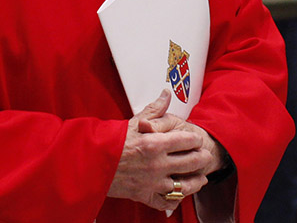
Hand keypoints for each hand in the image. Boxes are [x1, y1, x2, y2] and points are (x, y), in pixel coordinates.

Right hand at [107, 90, 215, 211]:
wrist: (91, 164)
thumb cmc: (111, 142)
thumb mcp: (133, 122)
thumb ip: (154, 110)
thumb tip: (166, 95)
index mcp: (155, 144)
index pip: (187, 141)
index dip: (195, 140)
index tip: (197, 140)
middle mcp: (157, 164)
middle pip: (191, 162)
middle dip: (202, 159)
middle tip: (204, 156)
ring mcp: (153, 182)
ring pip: (184, 186)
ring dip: (195, 182)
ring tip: (200, 178)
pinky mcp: (145, 195)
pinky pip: (166, 202)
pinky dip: (174, 200)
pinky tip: (178, 196)